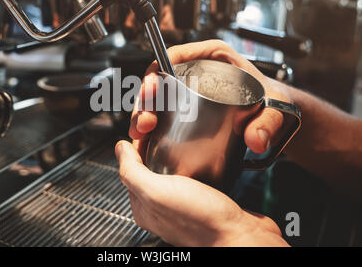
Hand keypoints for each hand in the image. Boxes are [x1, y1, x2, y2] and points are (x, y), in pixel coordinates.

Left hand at [115, 140, 287, 245]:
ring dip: (178, 151)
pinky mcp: (206, 199)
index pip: (132, 166)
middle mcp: (162, 205)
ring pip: (175, 169)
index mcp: (144, 205)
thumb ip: (132, 171)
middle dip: (157, 144)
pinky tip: (203, 153)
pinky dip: (196, 162)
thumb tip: (119, 149)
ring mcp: (184, 202)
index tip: (149, 125)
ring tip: (185, 135)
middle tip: (167, 127)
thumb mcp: (156, 192)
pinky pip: (195, 174)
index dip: (138, 143)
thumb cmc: (200, 221)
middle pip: (152, 165)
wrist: (241, 237)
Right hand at [129, 39, 291, 155]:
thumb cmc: (273, 101)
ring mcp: (189, 90)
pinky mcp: (186, 107)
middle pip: (160, 79)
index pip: (177, 55)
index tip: (152, 88)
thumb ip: (269, 122)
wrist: (274, 115)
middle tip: (145, 120)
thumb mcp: (275, 107)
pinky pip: (163, 112)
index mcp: (214, 56)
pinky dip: (152, 124)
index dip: (158, 70)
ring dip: (144, 113)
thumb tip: (255, 140)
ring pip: (157, 97)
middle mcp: (197, 71)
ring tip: (142, 132)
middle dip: (146, 99)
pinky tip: (146, 139)